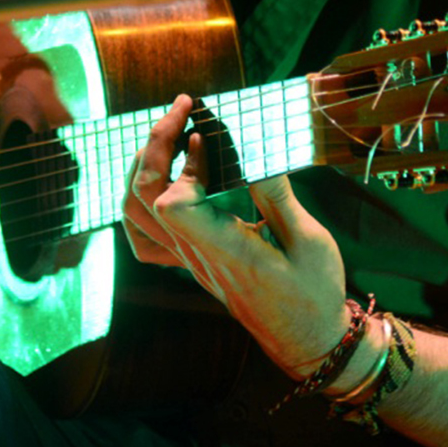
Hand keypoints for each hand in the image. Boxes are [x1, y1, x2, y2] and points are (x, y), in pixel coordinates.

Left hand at [121, 94, 349, 374]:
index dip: (180, 164)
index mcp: (224, 250)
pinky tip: (162, 177)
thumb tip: (254, 145)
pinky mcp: (189, 263)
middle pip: (143, 199)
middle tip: (182, 107)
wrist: (307, 339)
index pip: (170, 206)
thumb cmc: (313, 292)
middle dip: (154, 145)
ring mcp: (187, 261)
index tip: (204, 135)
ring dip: (141, 167)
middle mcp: (195, 256)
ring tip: (167, 134)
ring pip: (134, 216)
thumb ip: (276, 193)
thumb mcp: (308, 239)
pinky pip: (145, 238)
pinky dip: (139, 202)